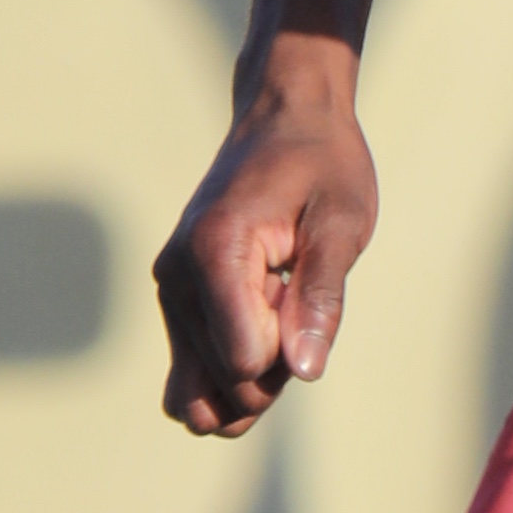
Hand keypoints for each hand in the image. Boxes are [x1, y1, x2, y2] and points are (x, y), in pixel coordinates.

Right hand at [154, 44, 376, 437]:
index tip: (304, 282)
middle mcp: (176, 278)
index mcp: (214, 251)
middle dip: (275, 363)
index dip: (291, 343)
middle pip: (226, 386)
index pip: (245, 361)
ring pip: (201, 396)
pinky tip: (263, 314)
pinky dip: (233, 366)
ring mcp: (169, 293)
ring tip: (279, 302)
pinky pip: (193, 378)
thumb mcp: (343, 221)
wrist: (285, 116)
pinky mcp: (175, 301)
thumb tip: (305, 373)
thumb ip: (322, 297)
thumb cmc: (322, 162)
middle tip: (295, 287)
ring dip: (253, 371)